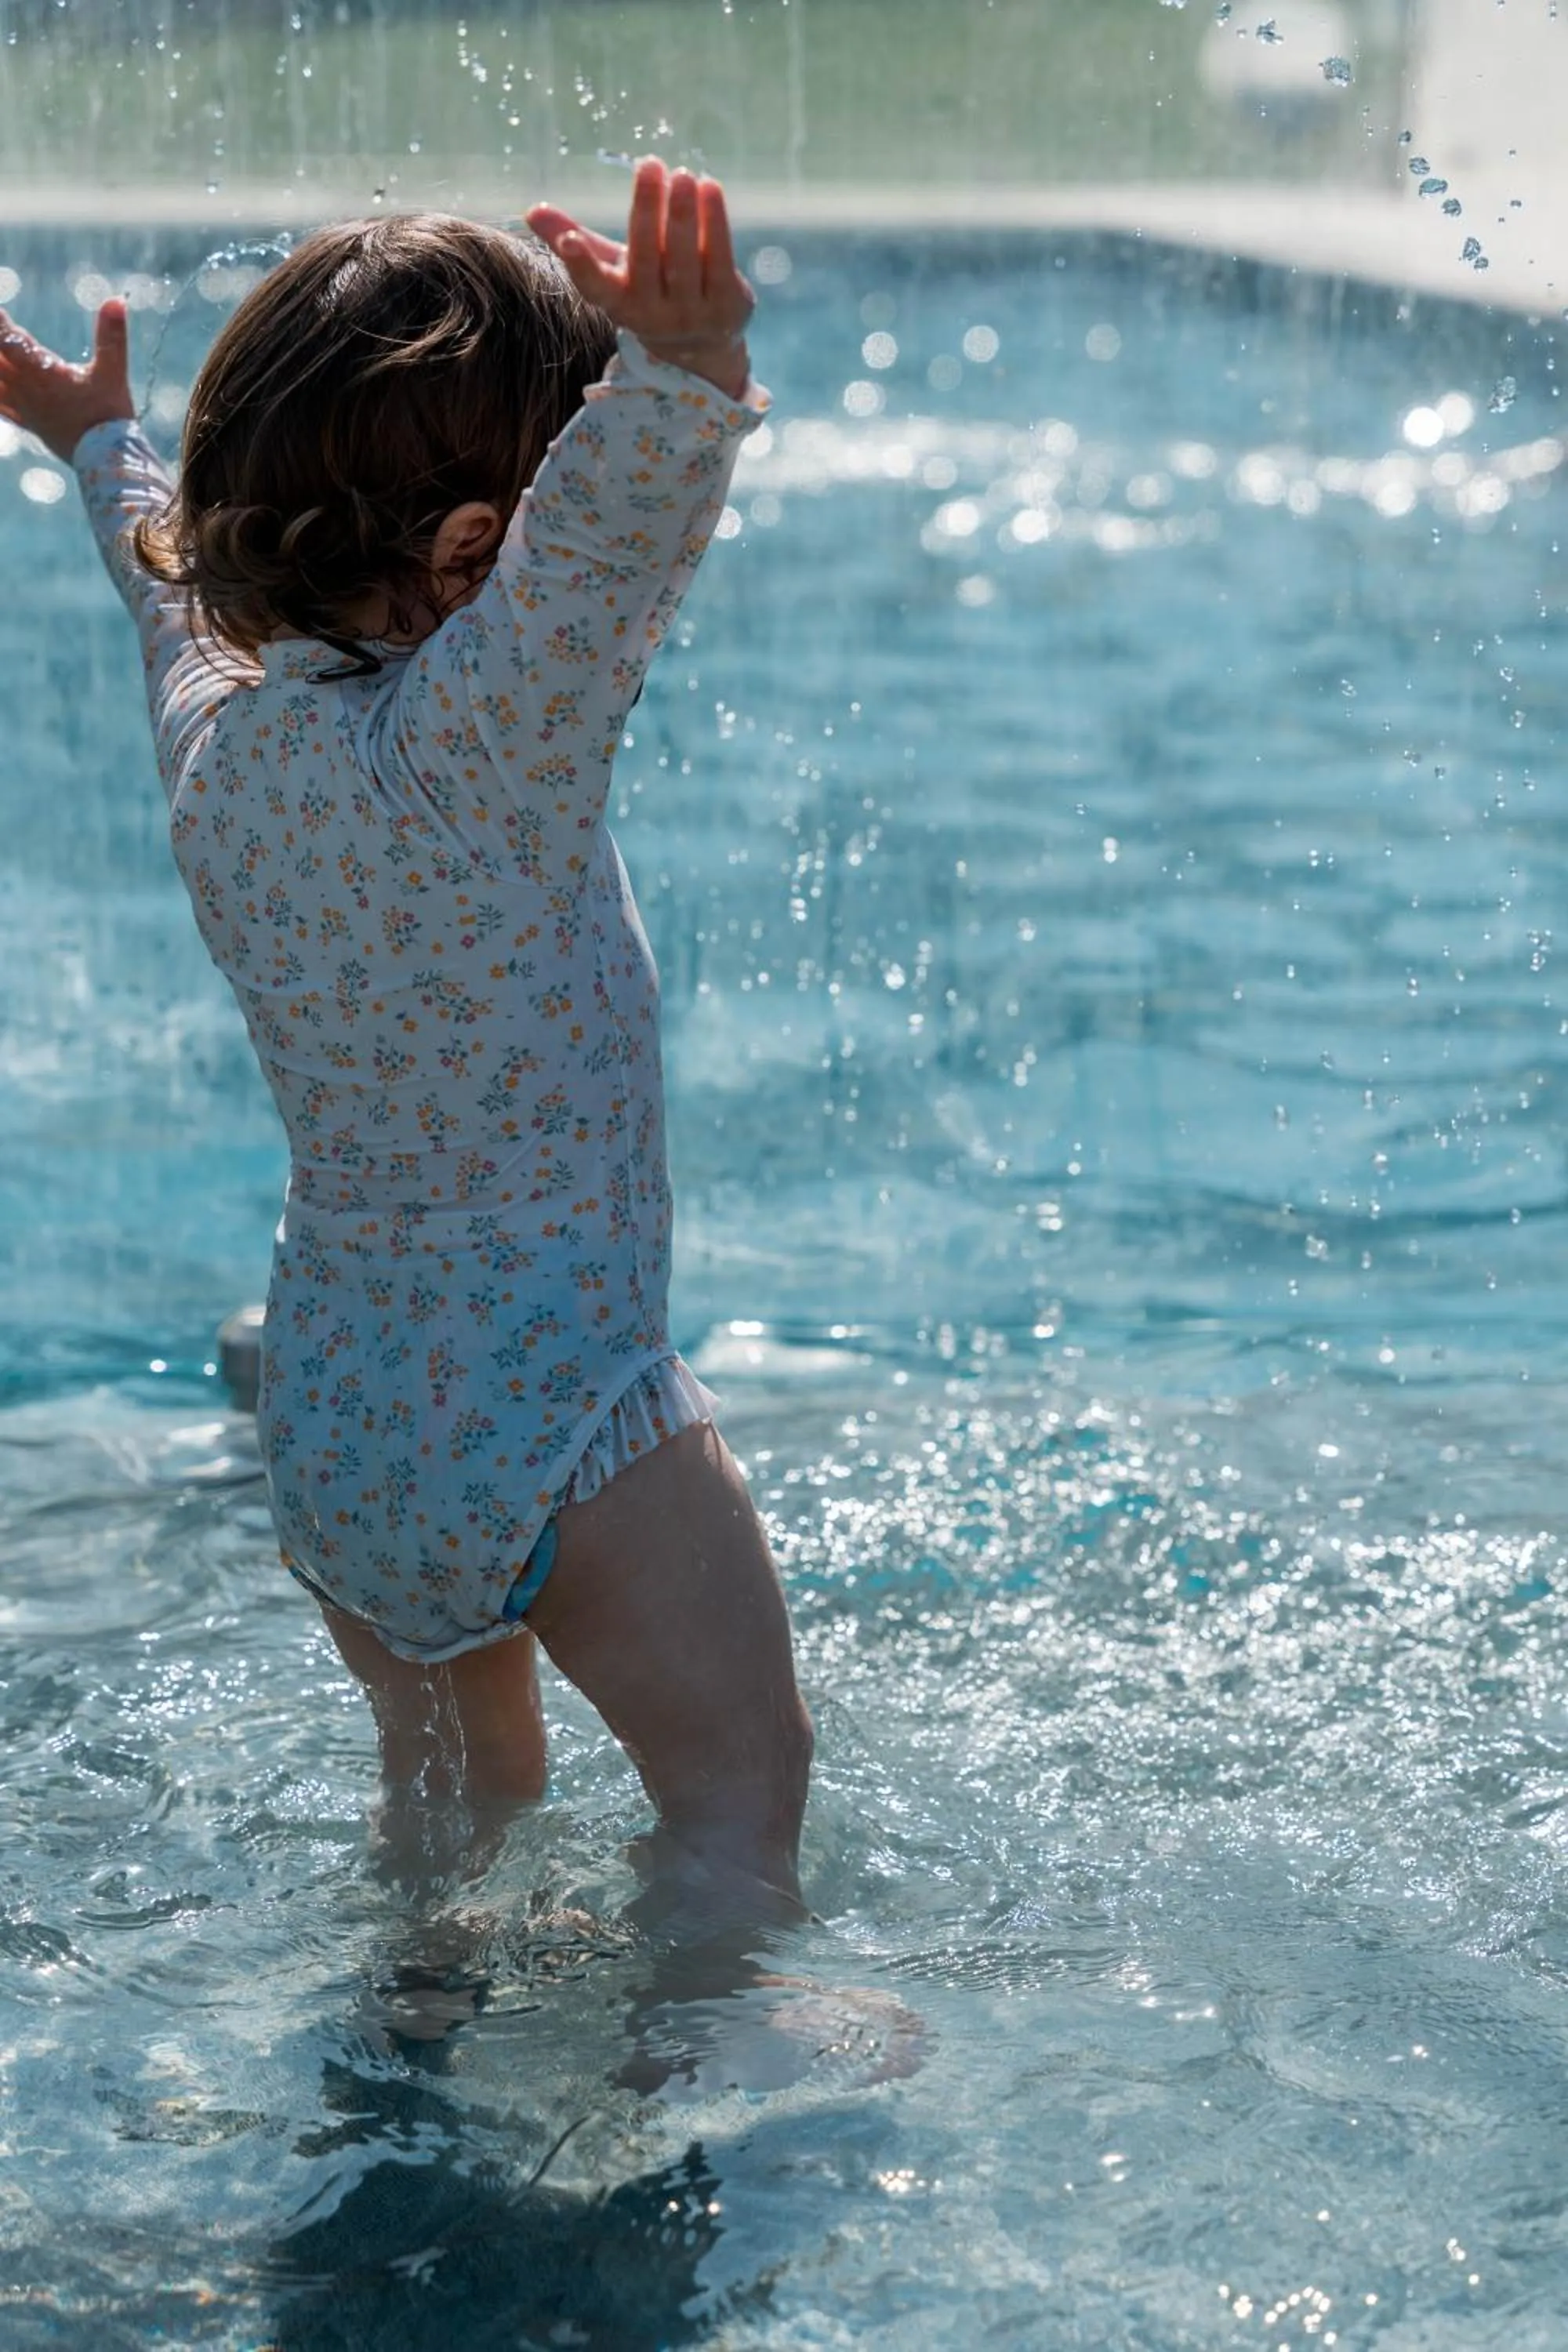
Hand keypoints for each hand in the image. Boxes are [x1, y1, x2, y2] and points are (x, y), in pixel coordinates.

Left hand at [0, 296, 133, 463]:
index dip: (0, 322)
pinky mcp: (31, 424)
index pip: (9, 339)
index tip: (0, 311)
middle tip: (1, 330)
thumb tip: (116, 299)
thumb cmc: (110, 416)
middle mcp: (26, 389)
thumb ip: (112, 336)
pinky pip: (1, 408)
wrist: (108, 461)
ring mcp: (26, 408)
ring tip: (0, 357)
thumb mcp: (113, 372)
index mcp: (42, 373)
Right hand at [527, 158, 753, 400]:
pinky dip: (714, 222)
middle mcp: (653, 315)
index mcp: (619, 304)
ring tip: (682, 175)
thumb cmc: (649, 291)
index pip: (595, 287)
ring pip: (684, 258)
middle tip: (650, 165)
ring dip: (682, 213)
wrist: (703, 346)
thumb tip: (531, 210)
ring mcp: (692, 315)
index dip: (580, 265)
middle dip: (647, 210)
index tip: (570, 241)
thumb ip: (576, 241)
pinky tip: (709, 188)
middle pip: (646, 258)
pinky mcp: (727, 307)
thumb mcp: (613, 270)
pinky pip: (719, 258)